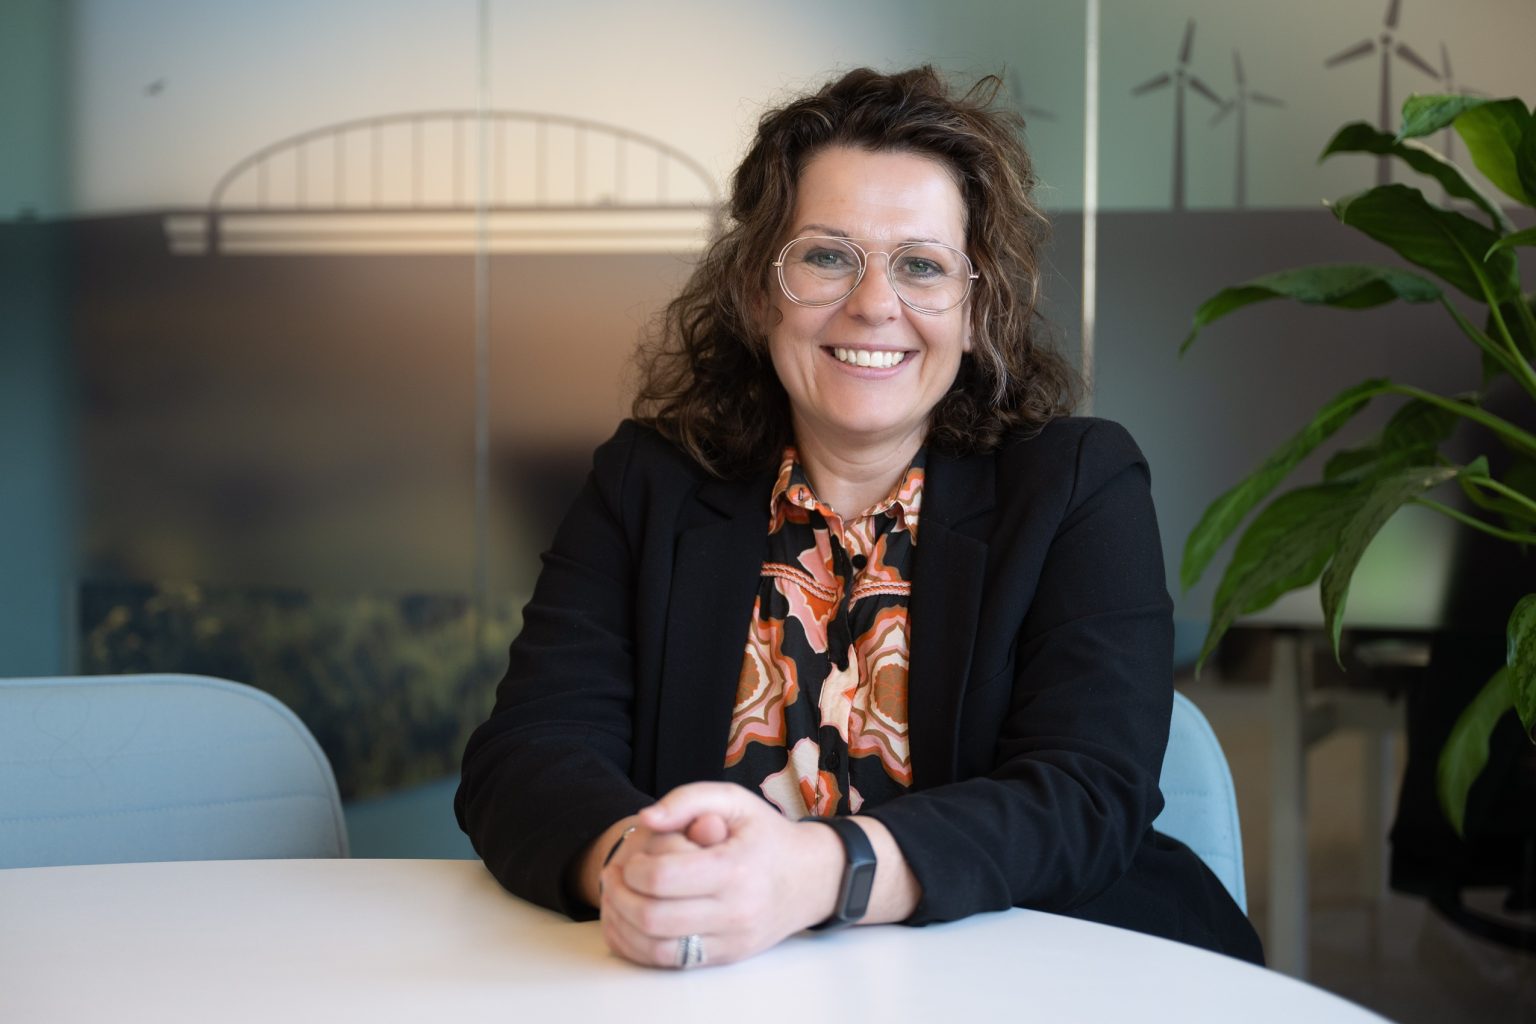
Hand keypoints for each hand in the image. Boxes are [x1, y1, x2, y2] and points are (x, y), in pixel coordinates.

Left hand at [597, 782, 841, 967]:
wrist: (811, 878)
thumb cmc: (766, 835)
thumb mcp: (734, 800)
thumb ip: (688, 799)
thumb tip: (648, 818)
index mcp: (734, 868)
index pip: (663, 877)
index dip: (633, 869)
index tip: (630, 859)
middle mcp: (735, 910)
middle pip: (653, 917)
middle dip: (620, 897)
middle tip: (613, 879)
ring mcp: (732, 939)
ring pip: (657, 948)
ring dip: (623, 926)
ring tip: (617, 901)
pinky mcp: (727, 957)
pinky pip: (671, 963)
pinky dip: (639, 948)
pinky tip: (630, 924)